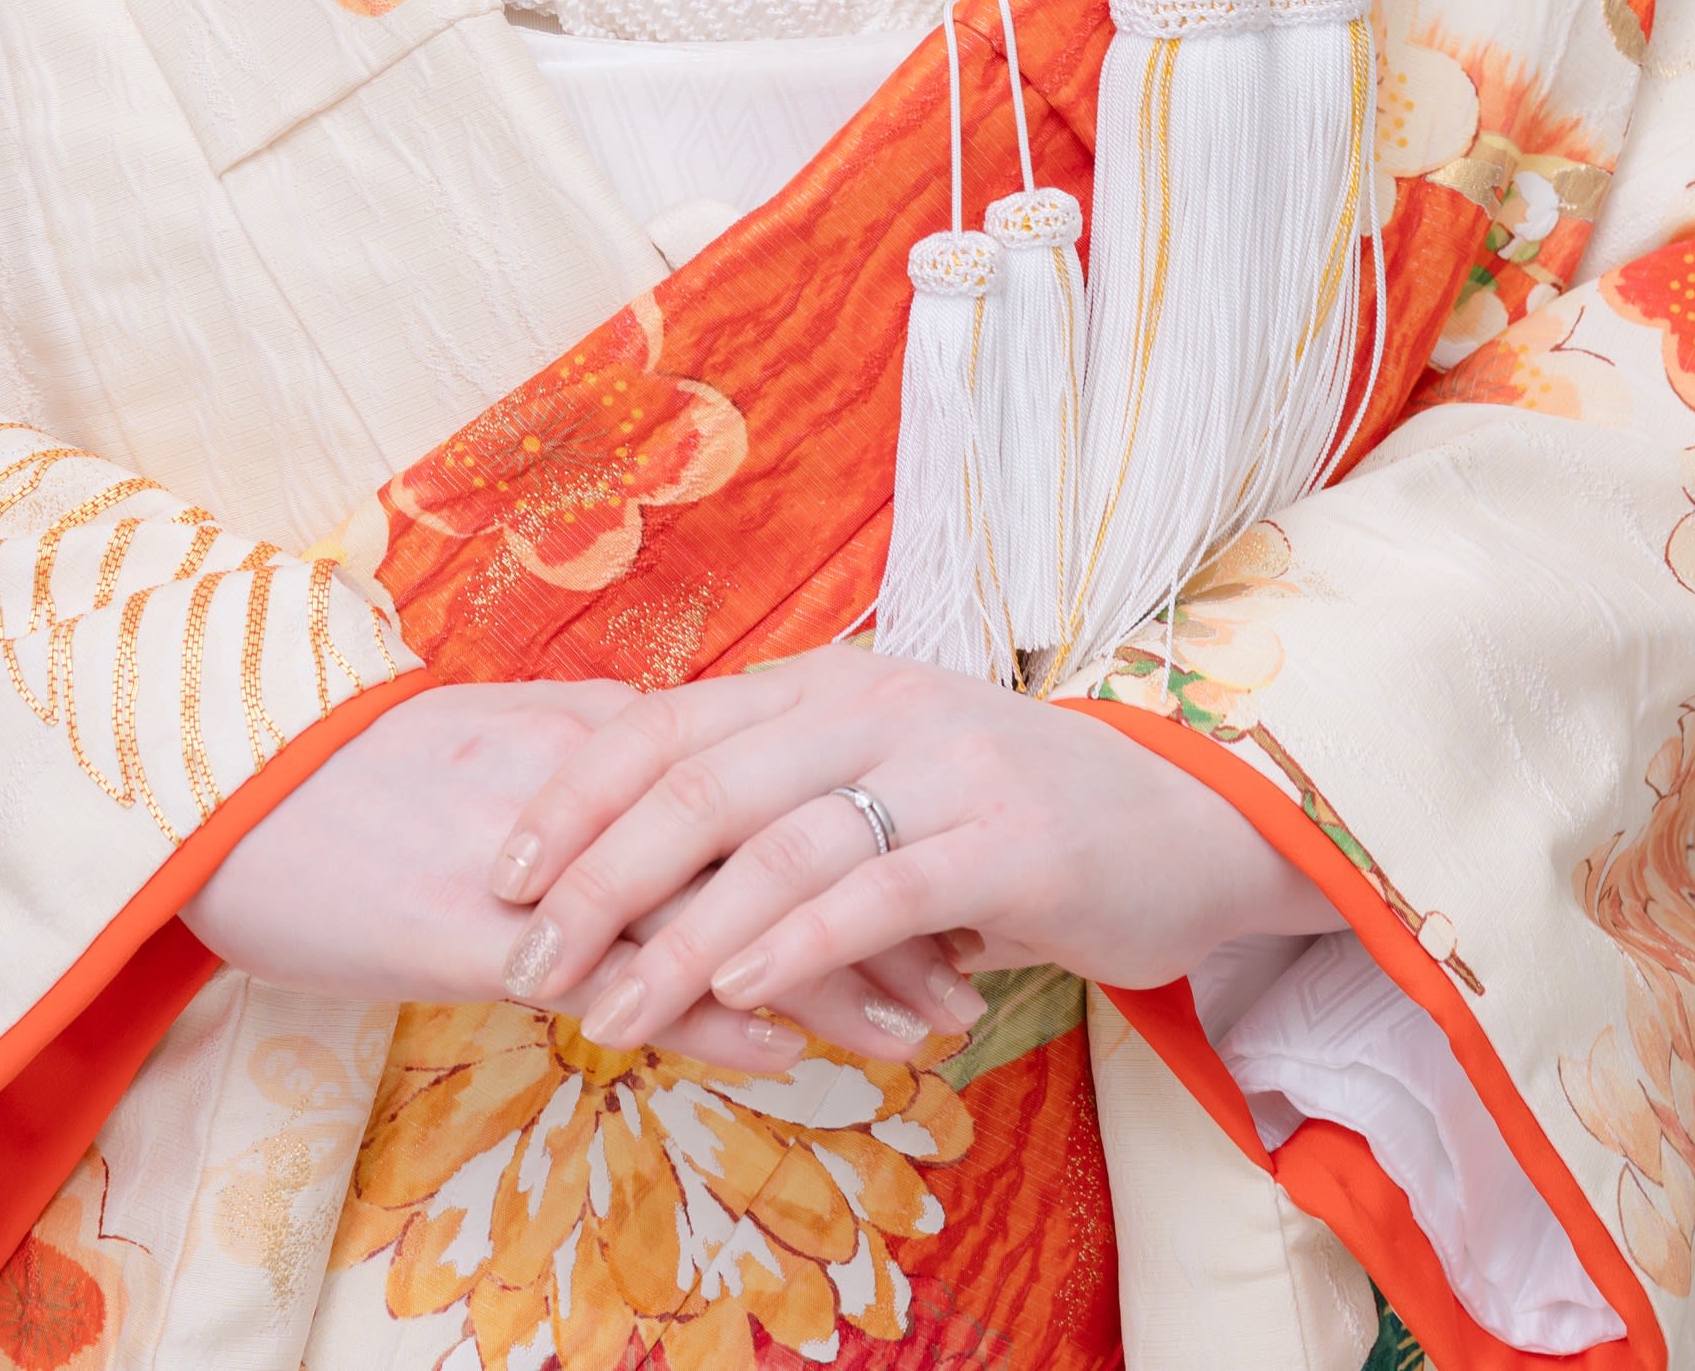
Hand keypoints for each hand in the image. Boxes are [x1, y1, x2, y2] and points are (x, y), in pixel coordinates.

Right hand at [184, 680, 982, 1074]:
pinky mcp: (488, 932)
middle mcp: (590, 791)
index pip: (759, 787)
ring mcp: (547, 862)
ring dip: (836, 972)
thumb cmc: (323, 784)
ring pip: (725, 913)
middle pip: (775, 844)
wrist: (201, 781)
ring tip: (934, 1024)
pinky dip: (716, 1007)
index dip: (854, 836)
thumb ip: (569, 792)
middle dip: (883, 907)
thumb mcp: (470, 769)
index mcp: (587, 740)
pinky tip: (795, 1044)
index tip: (937, 881)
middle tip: (976, 960)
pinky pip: (625, 974)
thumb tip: (645, 834)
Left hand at [486, 646, 1342, 1056]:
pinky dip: (795, 944)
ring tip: (612, 1012)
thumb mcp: (884, 783)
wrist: (1190, 821)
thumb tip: (638, 862)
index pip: (669, 725)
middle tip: (531, 958)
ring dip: (678, 940)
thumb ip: (779, 803)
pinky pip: (877, 894)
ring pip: (774, 850)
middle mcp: (876, 707)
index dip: (576, 795)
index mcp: (829, 683)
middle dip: (599, 878)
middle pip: (698, 785)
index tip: (504, 872)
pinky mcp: (1008, 843)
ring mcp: (945, 769)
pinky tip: (738, 993)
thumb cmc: (1013, 817)